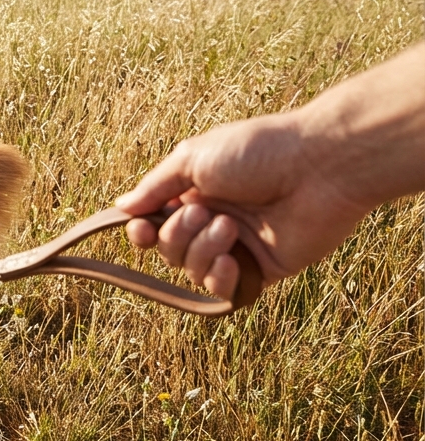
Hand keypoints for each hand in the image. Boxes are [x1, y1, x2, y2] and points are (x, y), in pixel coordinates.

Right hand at [115, 112, 371, 298]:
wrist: (319, 167)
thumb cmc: (258, 151)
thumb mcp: (193, 158)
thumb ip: (155, 187)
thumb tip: (121, 207)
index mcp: (195, 192)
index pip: (154, 224)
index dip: (142, 232)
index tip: (140, 229)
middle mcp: (213, 220)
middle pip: (168, 250)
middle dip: (176, 235)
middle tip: (201, 213)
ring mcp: (238, 246)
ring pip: (192, 270)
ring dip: (201, 250)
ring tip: (229, 226)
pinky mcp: (263, 268)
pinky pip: (225, 289)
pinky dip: (219, 278)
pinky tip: (229, 259)